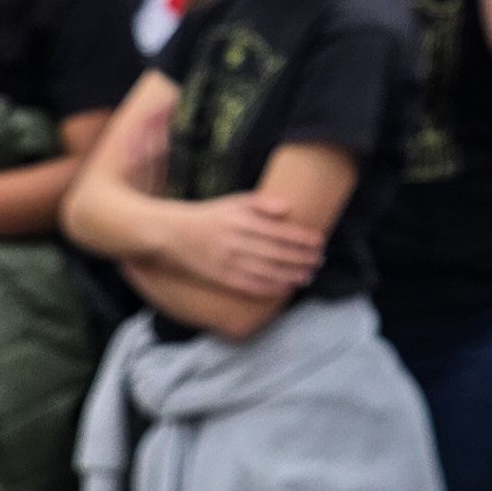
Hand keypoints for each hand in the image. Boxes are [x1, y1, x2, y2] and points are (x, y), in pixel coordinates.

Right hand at [172, 195, 327, 305]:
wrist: (172, 233)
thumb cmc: (210, 215)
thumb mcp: (234, 201)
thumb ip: (261, 202)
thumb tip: (288, 207)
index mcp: (241, 219)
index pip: (279, 230)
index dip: (301, 238)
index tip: (319, 241)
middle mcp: (235, 240)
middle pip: (276, 252)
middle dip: (301, 258)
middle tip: (319, 260)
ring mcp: (227, 261)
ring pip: (266, 271)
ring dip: (290, 275)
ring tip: (308, 276)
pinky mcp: (220, 277)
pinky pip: (249, 285)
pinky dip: (269, 288)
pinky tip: (285, 289)